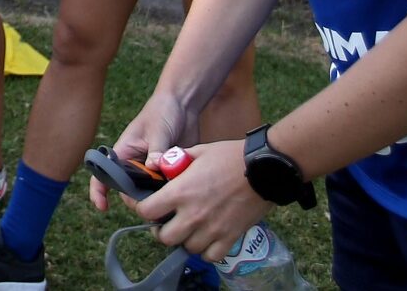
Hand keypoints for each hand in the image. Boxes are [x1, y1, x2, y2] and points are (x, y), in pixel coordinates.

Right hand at [91, 91, 199, 211]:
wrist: (184, 104)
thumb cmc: (162, 111)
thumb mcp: (158, 131)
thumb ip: (156, 151)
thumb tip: (154, 168)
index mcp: (124, 151)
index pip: (104, 173)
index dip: (99, 190)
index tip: (103, 207)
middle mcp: (136, 162)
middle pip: (130, 188)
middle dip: (138, 198)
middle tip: (153, 203)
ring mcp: (152, 167)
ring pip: (150, 190)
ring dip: (157, 195)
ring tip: (170, 198)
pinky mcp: (168, 169)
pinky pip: (167, 185)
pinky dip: (172, 189)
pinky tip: (182, 188)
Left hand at [134, 140, 273, 262]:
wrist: (265, 168)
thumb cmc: (230, 156)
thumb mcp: (198, 151)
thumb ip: (176, 160)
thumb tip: (159, 164)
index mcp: (180, 192)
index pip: (147, 211)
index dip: (141, 209)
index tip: (145, 206)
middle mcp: (193, 214)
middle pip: (165, 237)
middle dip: (161, 230)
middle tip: (166, 221)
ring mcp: (212, 228)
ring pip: (188, 248)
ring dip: (185, 239)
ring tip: (189, 228)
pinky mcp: (230, 237)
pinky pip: (211, 256)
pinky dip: (206, 251)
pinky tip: (207, 238)